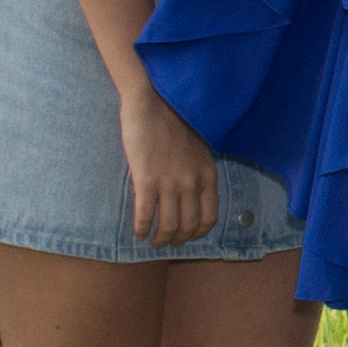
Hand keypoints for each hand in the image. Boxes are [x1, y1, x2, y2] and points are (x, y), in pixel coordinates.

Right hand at [117, 82, 220, 248]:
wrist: (152, 103)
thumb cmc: (173, 123)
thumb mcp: (199, 149)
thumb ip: (199, 173)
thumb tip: (194, 195)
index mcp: (207, 175)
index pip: (209, 217)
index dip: (197, 232)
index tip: (187, 236)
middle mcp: (192, 183)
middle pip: (188, 226)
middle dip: (177, 239)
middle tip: (167, 242)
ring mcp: (170, 183)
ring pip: (168, 225)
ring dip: (160, 239)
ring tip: (152, 241)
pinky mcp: (146, 180)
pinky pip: (145, 215)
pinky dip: (142, 228)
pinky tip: (138, 232)